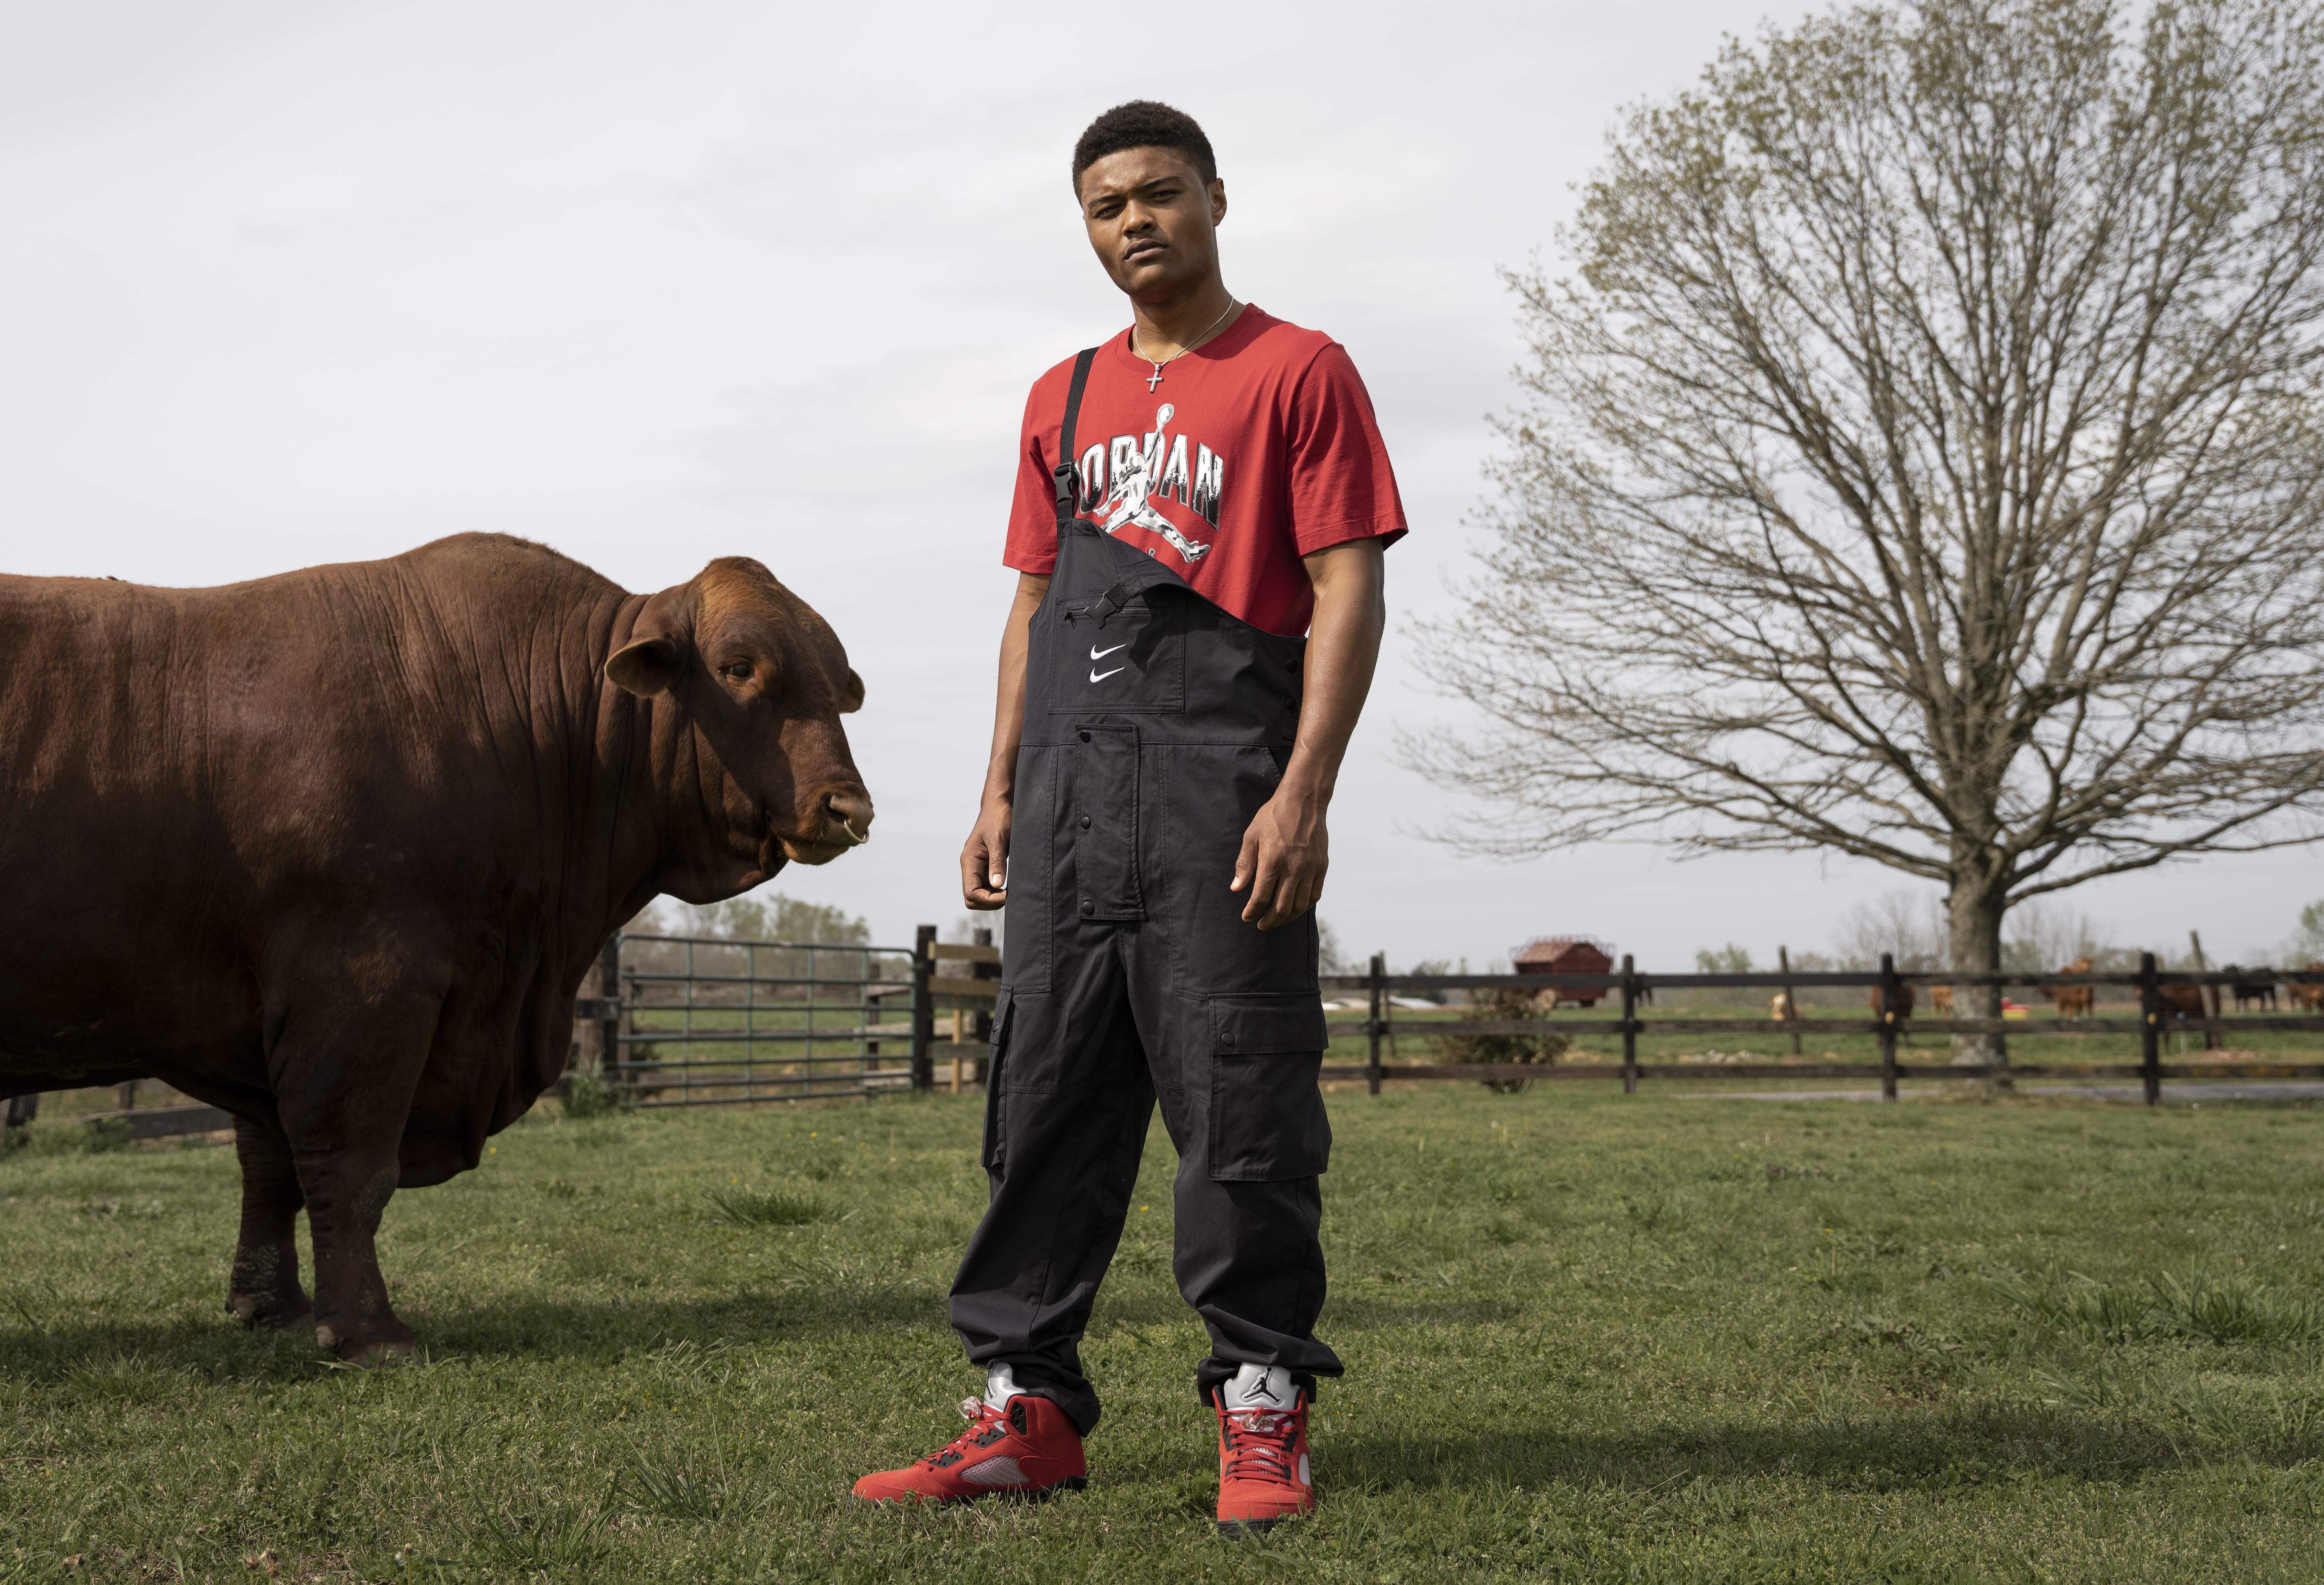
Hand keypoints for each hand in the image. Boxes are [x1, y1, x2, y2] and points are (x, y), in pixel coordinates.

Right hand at [961, 798, 1011, 909]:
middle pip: (972, 898)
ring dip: (994, 898)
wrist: (1000, 804)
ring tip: (1012, 892)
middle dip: (990, 903)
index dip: (988, 900)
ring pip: (980, 894)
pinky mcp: (987, 866)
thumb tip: (997, 886)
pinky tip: (1011, 886)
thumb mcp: (999, 839)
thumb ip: (997, 863)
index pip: (971, 893)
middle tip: (1010, 896)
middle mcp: (971, 867)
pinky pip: (988, 886)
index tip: (1007, 895)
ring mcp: (978, 867)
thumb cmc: (999, 817)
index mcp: (969, 861)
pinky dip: (998, 891)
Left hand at [1231, 785, 1327, 929]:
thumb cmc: (1273, 816)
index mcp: (1272, 861)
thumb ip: (1244, 864)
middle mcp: (1293, 868)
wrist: (1303, 801)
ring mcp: (1310, 869)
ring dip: (1287, 918)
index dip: (1252, 912)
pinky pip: (1314, 895)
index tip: (1247, 917)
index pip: (1261, 897)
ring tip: (1277, 920)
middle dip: (1269, 921)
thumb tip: (1236, 889)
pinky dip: (1304, 906)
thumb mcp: (1252, 836)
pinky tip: (1295, 908)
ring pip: (1299, 905)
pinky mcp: (1321, 867)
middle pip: (1281, 907)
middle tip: (1261, 924)